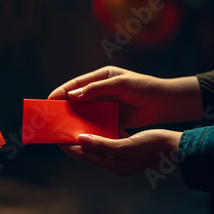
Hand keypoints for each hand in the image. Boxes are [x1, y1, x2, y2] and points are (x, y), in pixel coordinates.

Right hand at [48, 66, 202, 129]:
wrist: (165, 103)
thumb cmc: (144, 88)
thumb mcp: (120, 85)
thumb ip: (96, 89)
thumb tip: (73, 95)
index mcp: (101, 78)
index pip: (76, 84)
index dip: (61, 92)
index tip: (48, 100)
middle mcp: (101, 91)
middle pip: (77, 100)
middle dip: (64, 108)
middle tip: (50, 117)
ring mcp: (106, 105)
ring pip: (85, 113)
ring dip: (75, 120)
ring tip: (61, 128)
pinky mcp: (112, 118)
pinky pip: (96, 123)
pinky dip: (88, 129)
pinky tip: (80, 135)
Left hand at [60, 129, 181, 175]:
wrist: (179, 148)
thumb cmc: (155, 146)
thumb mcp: (127, 145)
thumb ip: (102, 144)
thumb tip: (80, 140)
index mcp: (114, 166)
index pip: (83, 156)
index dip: (68, 146)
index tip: (56, 136)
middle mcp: (115, 165)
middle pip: (87, 153)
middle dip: (73, 142)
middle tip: (61, 130)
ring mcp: (122, 159)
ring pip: (96, 148)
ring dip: (85, 138)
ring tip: (73, 126)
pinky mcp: (128, 151)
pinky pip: (107, 143)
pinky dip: (98, 135)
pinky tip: (94, 126)